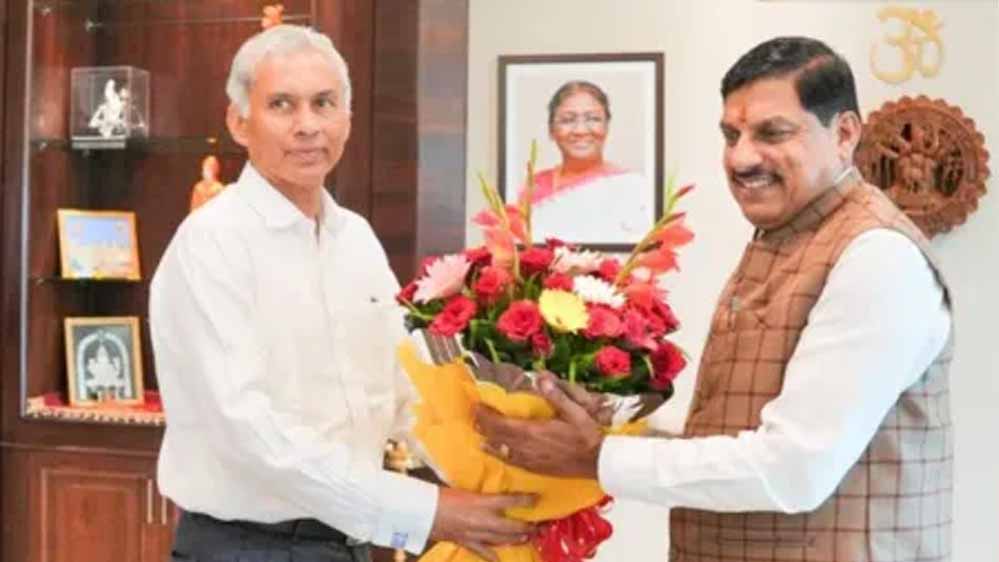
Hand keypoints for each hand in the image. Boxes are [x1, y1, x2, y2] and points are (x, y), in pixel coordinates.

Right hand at [430, 487, 536, 561]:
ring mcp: (476, 533)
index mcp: (482, 502)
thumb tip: (493, 495)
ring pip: (502, 538)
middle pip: (512, 525)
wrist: (423, 511)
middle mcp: (483, 519)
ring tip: (527, 537)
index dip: (526, 500)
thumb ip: (482, 496)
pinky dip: (493, 556)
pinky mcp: (467, 542)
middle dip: (527, 526)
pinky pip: (484, 552)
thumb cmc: (442, 496)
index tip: (536, 498)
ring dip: (516, 539)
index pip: (511, 500)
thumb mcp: (466, 491)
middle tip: (537, 525)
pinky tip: (500, 559)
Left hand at [475, 372, 604, 478]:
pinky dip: (499, 454)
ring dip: (489, 439)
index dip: (487, 415)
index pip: (502, 423)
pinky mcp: (535, 468)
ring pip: (502, 449)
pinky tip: (495, 451)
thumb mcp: (575, 412)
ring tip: (478, 431)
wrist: (597, 462)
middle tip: (474, 415)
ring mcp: (530, 460)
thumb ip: (556, 396)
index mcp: (534, 431)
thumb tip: (540, 377)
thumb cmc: (587, 436)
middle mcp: (527, 447)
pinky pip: (511, 461)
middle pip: (498, 436)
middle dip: (484, 425)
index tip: (477, 405)